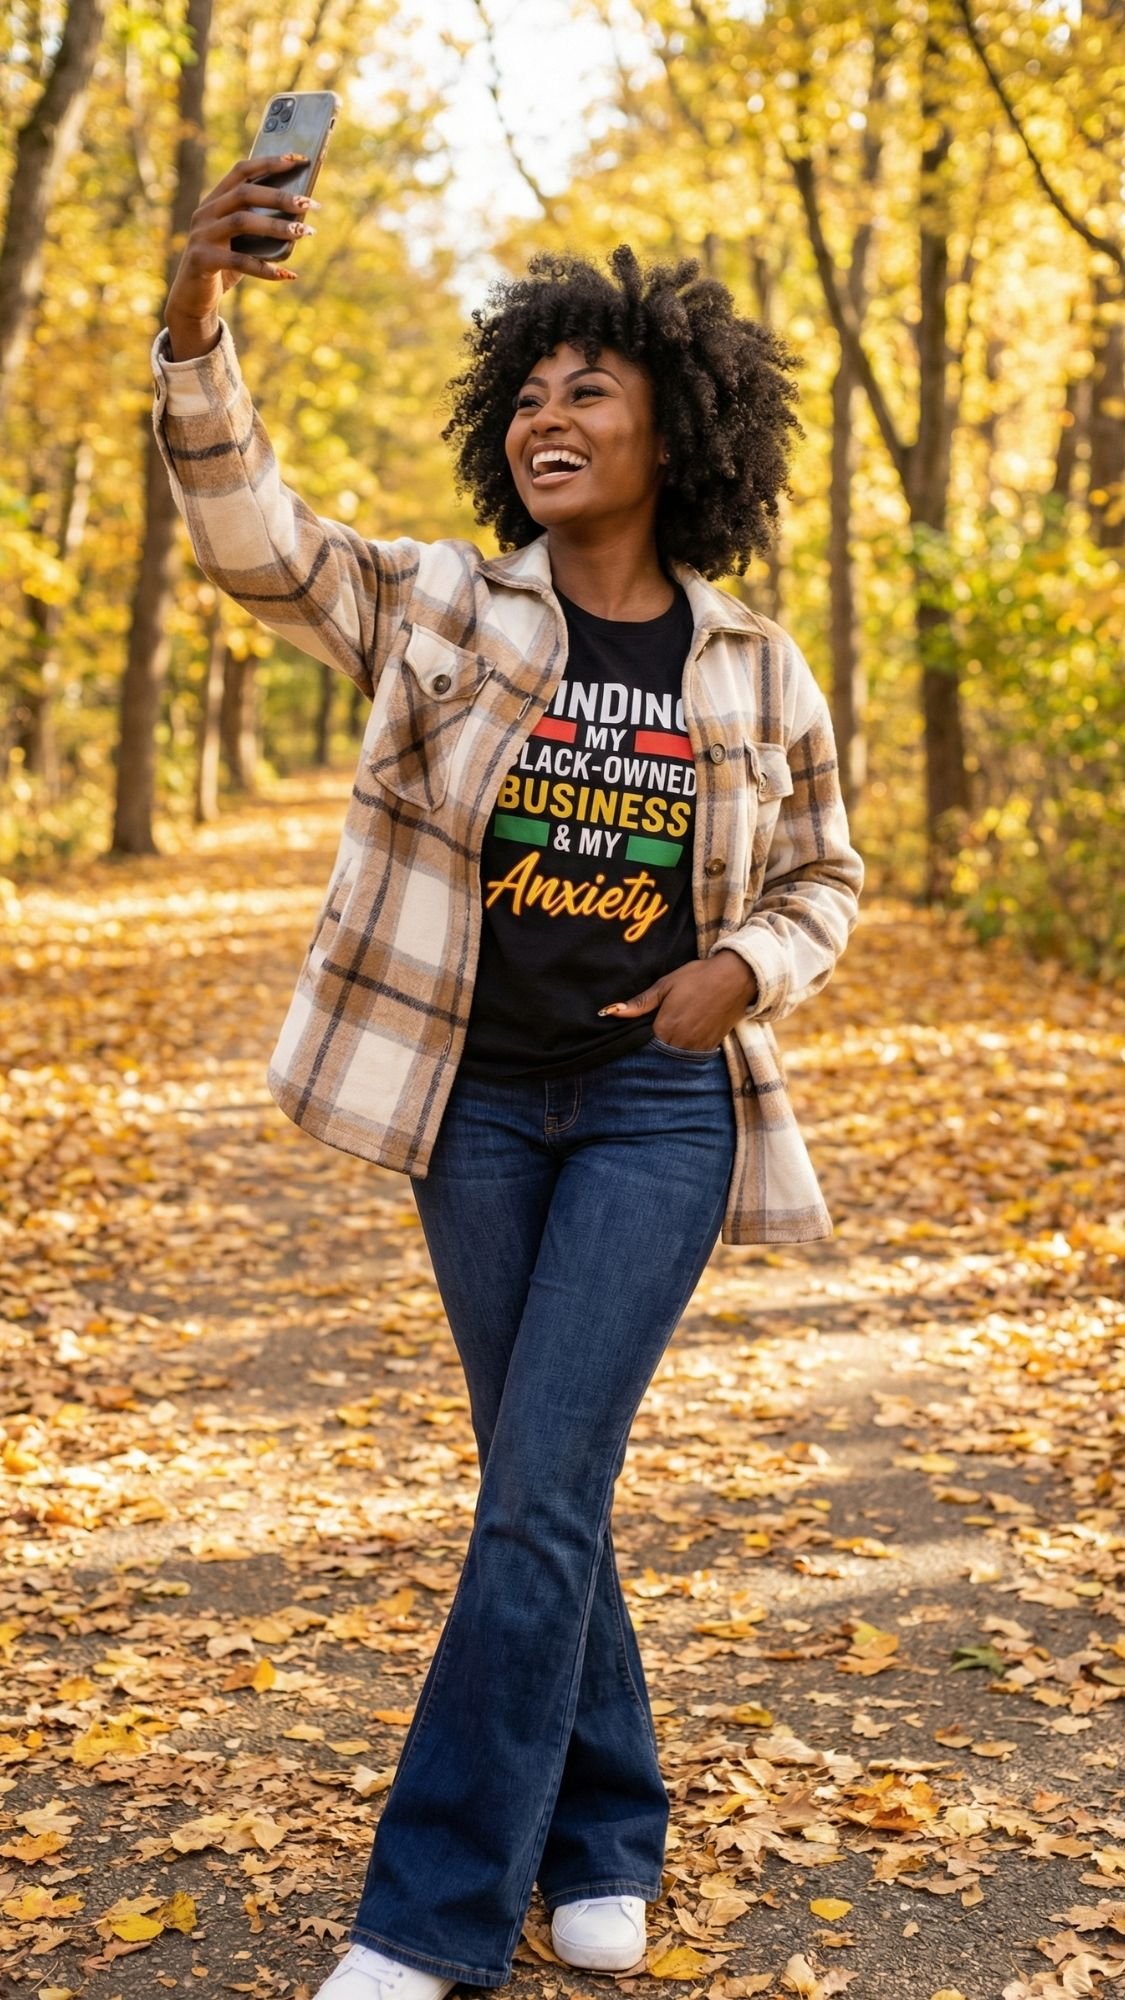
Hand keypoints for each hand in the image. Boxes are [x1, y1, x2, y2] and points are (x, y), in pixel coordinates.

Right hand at [164, 153, 317, 355]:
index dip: (269, 162)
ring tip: (304, 232)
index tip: (298, 160)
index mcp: (215, 200)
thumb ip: (260, 227)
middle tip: (309, 202)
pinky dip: (266, 268)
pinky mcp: (202, 260)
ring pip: (242, 222)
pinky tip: (287, 274)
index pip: (241, 171)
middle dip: (280, 196)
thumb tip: (301, 218)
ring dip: (277, 226)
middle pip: (244, 194)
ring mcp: (201, 235)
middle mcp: (205, 212)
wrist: (193, 299)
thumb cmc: (224, 266)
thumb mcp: (242, 242)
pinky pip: (239, 262)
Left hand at [598, 951, 757, 1049]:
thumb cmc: (698, 977)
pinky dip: (684, 1050)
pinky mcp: (711, 1047)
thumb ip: (640, 1002)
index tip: (635, 1034)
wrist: (736, 977)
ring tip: (668, 1035)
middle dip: (651, 1049)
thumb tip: (612, 1012)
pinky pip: (691, 1056)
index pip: (642, 1045)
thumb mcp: (666, 985)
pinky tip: (683, 1037)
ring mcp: (697, 1047)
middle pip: (658, 1054)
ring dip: (668, 1051)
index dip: (637, 1041)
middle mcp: (681, 1042)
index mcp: (666, 1027)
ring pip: (674, 1058)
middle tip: (651, 1034)